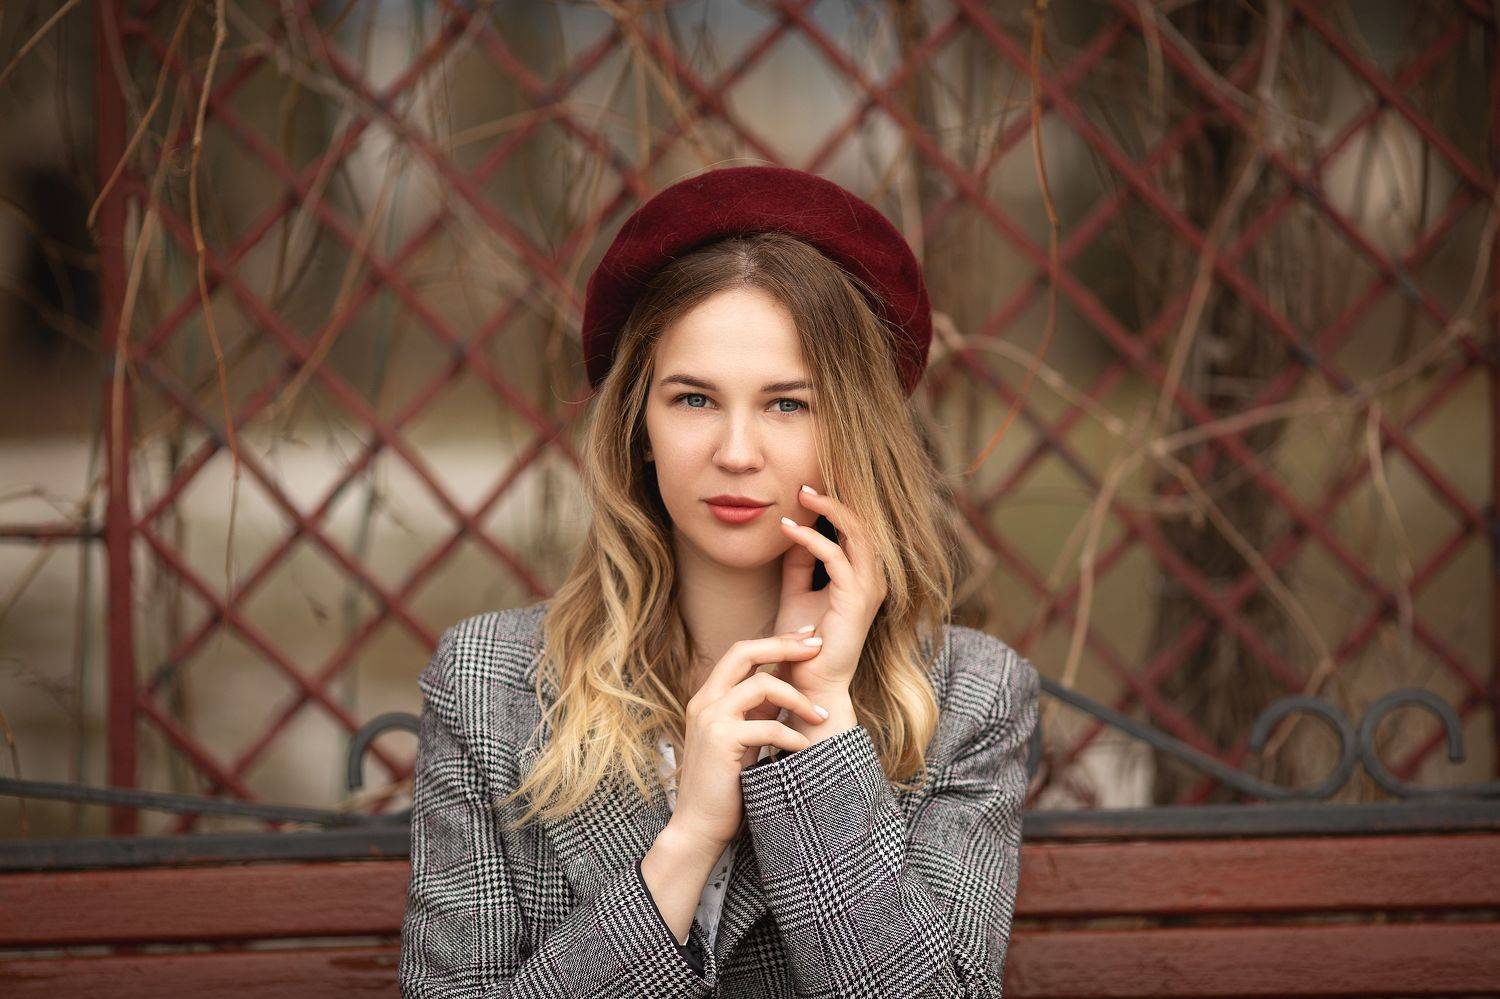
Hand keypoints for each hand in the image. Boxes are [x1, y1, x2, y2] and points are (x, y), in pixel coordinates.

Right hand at [669, 630, 833, 848]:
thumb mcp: (741, 740)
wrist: (697, 828)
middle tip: (818, 646)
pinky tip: (805, 747)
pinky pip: (769, 727)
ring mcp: (710, 719)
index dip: (776, 641)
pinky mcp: (721, 741)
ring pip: (762, 685)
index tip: (807, 637)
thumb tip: (786, 688)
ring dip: (798, 699)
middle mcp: (705, 702)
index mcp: (708, 698)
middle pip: (745, 651)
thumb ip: (756, 712)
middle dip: (785, 645)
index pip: (742, 652)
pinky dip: (793, 736)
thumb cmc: (724, 788)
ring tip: (821, 716)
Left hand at [772, 484, 888, 697]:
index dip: (836, 505)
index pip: (856, 529)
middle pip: (863, 523)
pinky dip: (810, 538)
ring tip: (801, 493)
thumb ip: (799, 562)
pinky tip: (788, 528)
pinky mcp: (856, 599)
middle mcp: (872, 579)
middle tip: (805, 483)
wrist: (809, 683)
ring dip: (828, 509)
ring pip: (856, 533)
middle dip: (836, 498)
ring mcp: (868, 588)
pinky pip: (835, 556)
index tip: (806, 487)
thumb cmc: (803, 643)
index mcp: (862, 576)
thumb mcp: (797, 591)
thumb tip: (793, 528)